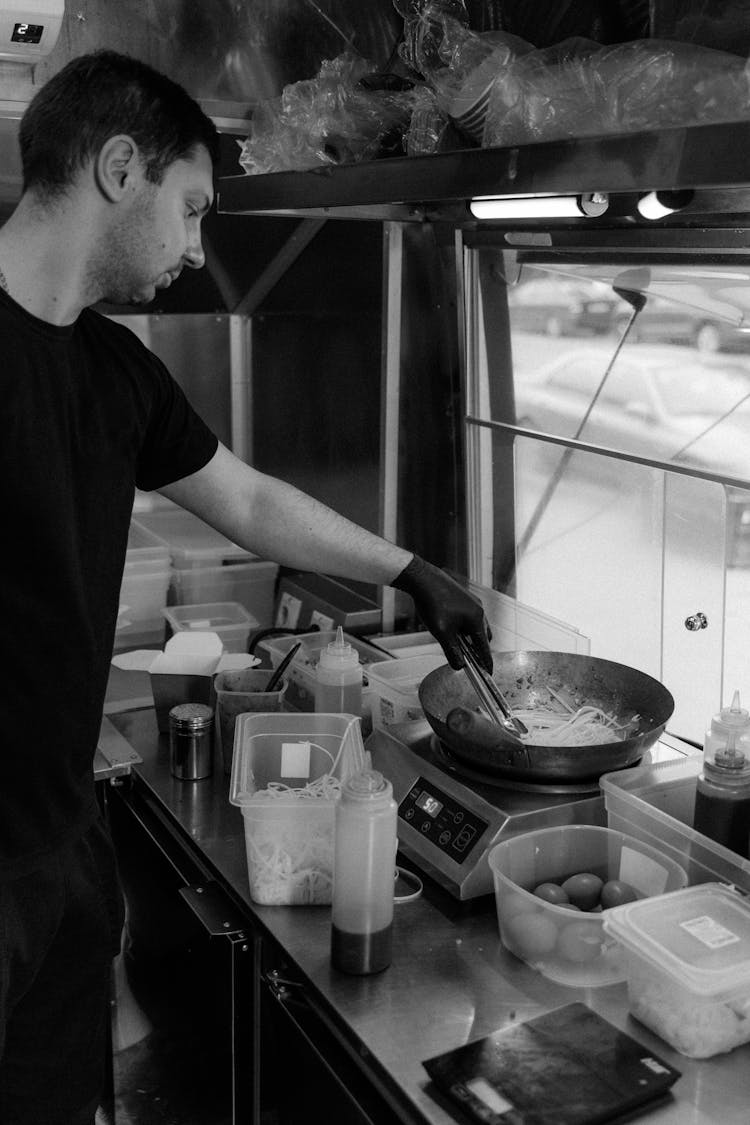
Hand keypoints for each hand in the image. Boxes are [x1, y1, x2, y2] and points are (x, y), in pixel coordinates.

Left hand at [391, 555, 491, 670]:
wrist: (424, 579)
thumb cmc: (433, 605)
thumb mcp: (442, 632)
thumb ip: (452, 651)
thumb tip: (460, 666)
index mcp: (477, 620)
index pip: (485, 647)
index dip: (486, 662)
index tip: (488, 673)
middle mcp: (479, 610)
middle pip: (483, 637)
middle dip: (477, 649)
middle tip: (468, 660)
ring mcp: (473, 603)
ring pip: (476, 626)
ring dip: (469, 637)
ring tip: (455, 643)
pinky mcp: (465, 598)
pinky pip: (469, 617)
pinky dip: (464, 627)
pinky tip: (450, 627)